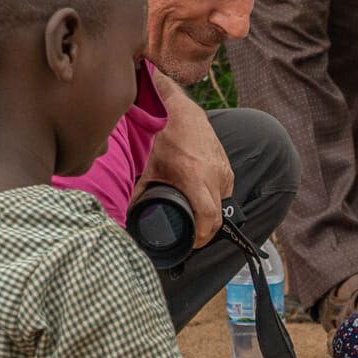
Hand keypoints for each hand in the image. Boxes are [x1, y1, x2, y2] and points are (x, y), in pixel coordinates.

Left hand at [134, 79, 232, 247]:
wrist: (182, 113)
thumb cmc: (166, 139)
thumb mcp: (150, 168)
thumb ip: (139, 193)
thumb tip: (129, 214)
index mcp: (195, 177)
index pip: (208, 216)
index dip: (202, 236)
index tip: (191, 244)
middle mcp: (214, 175)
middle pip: (217, 217)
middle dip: (206, 233)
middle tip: (192, 240)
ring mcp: (224, 171)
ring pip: (222, 205)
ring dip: (212, 217)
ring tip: (196, 221)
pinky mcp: (228, 168)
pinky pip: (225, 193)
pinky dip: (215, 201)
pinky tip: (202, 201)